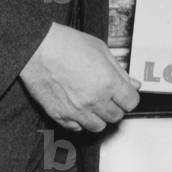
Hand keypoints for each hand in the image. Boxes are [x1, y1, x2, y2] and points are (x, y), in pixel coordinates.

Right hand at [20, 23, 140, 132]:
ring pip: (98, 126)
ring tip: (95, 103)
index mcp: (108, 82)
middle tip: (110, 96)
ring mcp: (76, 111)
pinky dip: (81, 121)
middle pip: (116, 116)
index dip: (129, 97)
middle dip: (116, 106)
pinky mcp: (59, 115)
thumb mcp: (101, 50)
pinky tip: (79, 107)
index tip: (125, 93)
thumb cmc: (67, 44)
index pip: (131, 102)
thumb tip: (133, 84)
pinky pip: (77, 128)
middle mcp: (94, 100)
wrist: (38, 48)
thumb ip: (119, 70)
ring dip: (100, 116)